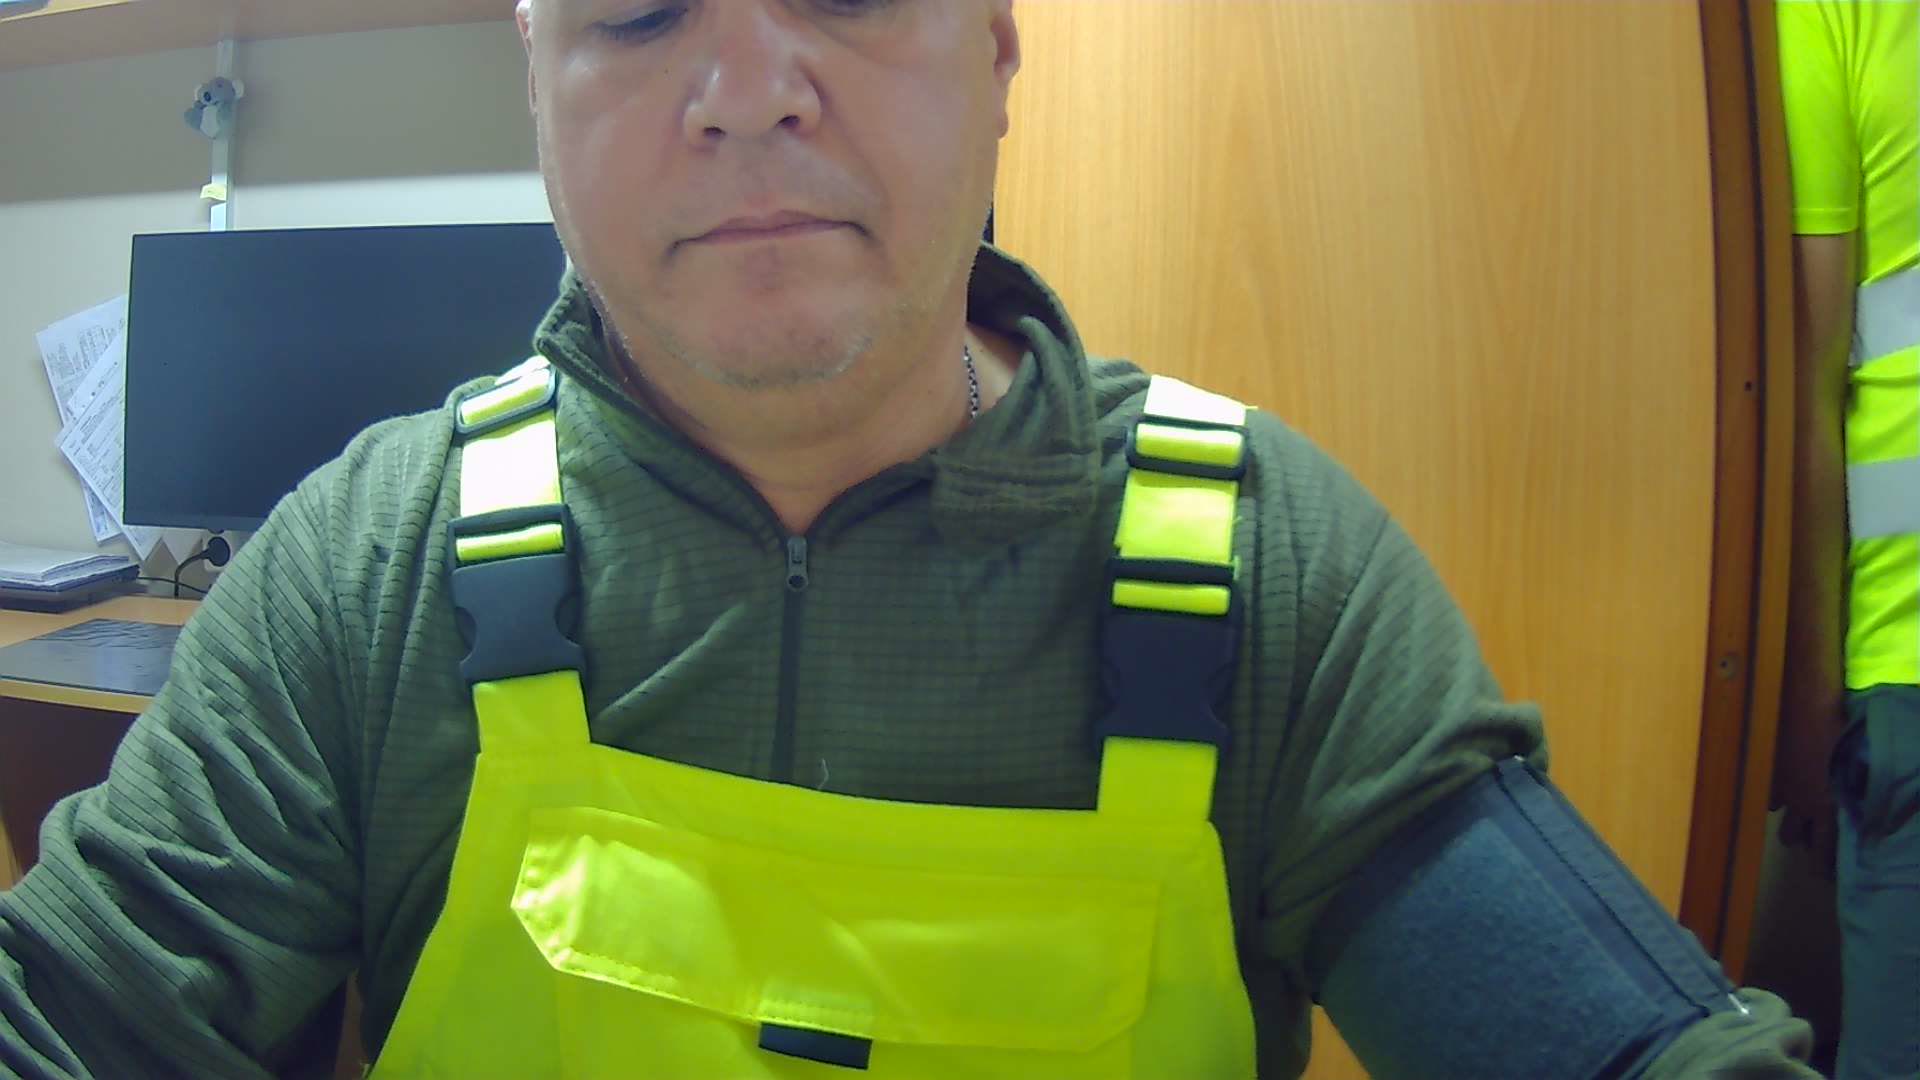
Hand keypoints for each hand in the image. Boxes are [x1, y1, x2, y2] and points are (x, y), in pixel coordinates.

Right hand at [1770, 681, 1844, 877]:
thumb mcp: (1860, 767)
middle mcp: (1802, 806)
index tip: (1828, 875)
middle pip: (1795, 840)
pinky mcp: (1770, 774)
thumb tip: (1868, 807)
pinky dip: (1780, 800)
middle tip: (1815, 840)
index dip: (1825, 868)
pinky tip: (1787, 792)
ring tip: (1801, 818)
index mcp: (1828, 808)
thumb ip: (1858, 792)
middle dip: (1805, 845)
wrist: (1804, 707)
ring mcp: (1783, 790)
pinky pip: (1771, 797)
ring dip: (1791, 824)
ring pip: (1780, 820)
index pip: (1825, 852)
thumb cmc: (1841, 735)